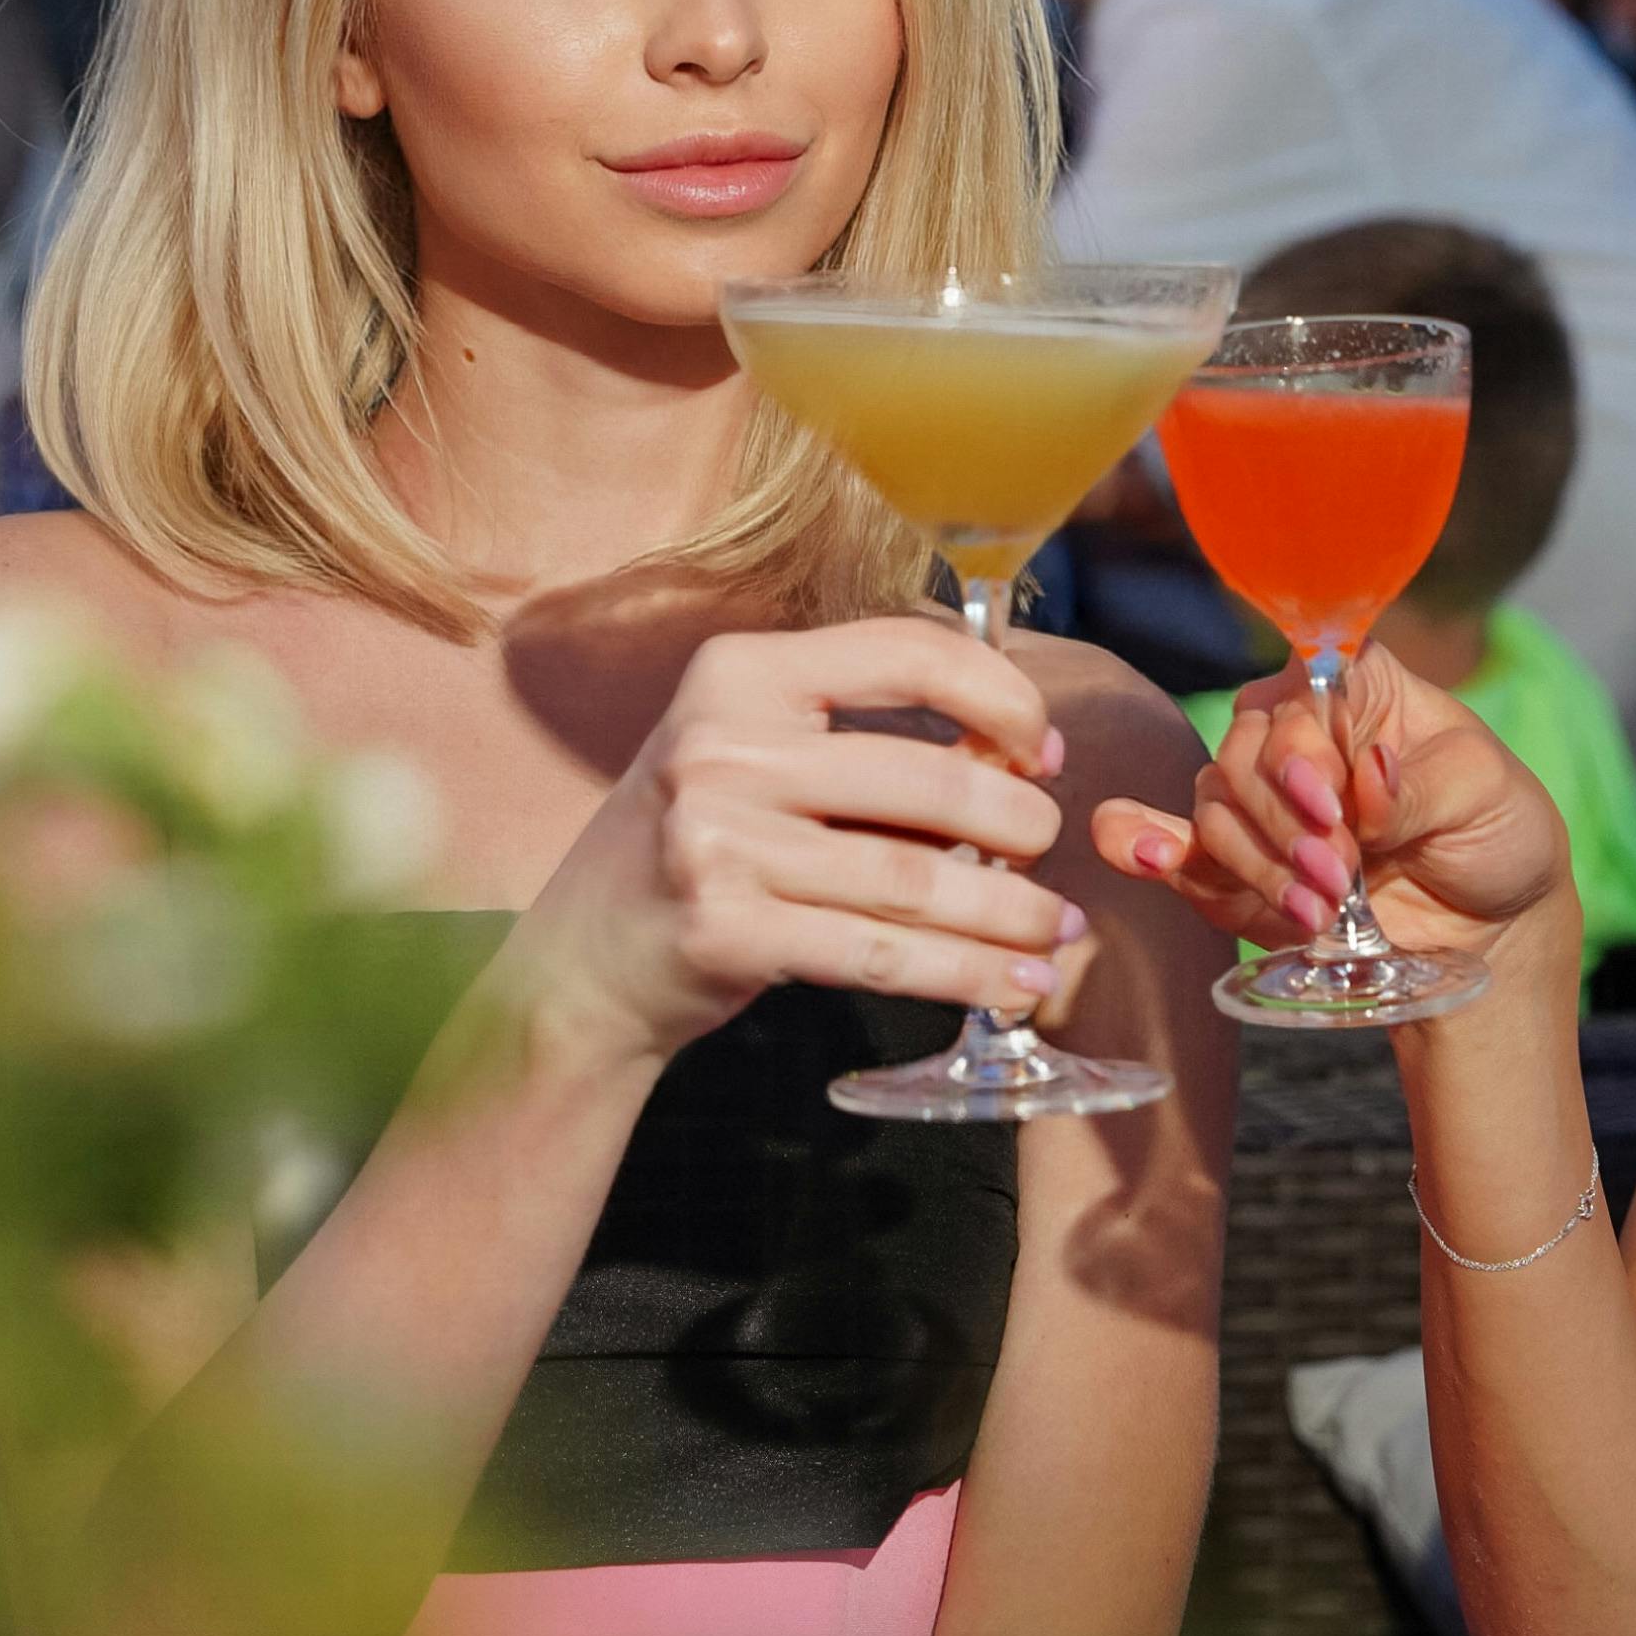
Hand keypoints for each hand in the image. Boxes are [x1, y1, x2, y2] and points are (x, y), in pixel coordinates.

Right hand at [509, 616, 1081, 1067]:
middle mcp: (722, 746)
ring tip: (1056, 930)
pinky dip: (966, 973)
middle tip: (1050, 848)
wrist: (579, 960)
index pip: (906, 652)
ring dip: (1008, 911)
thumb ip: (865, 740)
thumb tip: (1017, 759)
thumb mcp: (756, 754)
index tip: (1041, 749)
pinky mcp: (726, 932)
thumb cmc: (699, 842)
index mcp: (740, 672)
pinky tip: (1017, 983)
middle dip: (1018, 821)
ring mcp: (717, 841)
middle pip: (924, 780)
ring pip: (913, 880)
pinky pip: (882, 954)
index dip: (1000, 698)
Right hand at [1091, 640, 1574, 999]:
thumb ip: (1417, 789)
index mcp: (1359, 688)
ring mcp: (1265, 799)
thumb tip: (1367, 771)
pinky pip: (1179, 850)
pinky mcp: (1242, 864)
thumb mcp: (1481, 796)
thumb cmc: (1494, 831)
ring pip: (1216, 809)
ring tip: (1318, 912)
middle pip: (1246, 754)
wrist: (1487, 927)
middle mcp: (1300, 734)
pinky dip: (1151, 850)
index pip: (1301, 689)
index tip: (1334, 809)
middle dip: (1285, 823)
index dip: (1301, 747)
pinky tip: (1149, 857)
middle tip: (1339, 875)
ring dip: (1258, 863)